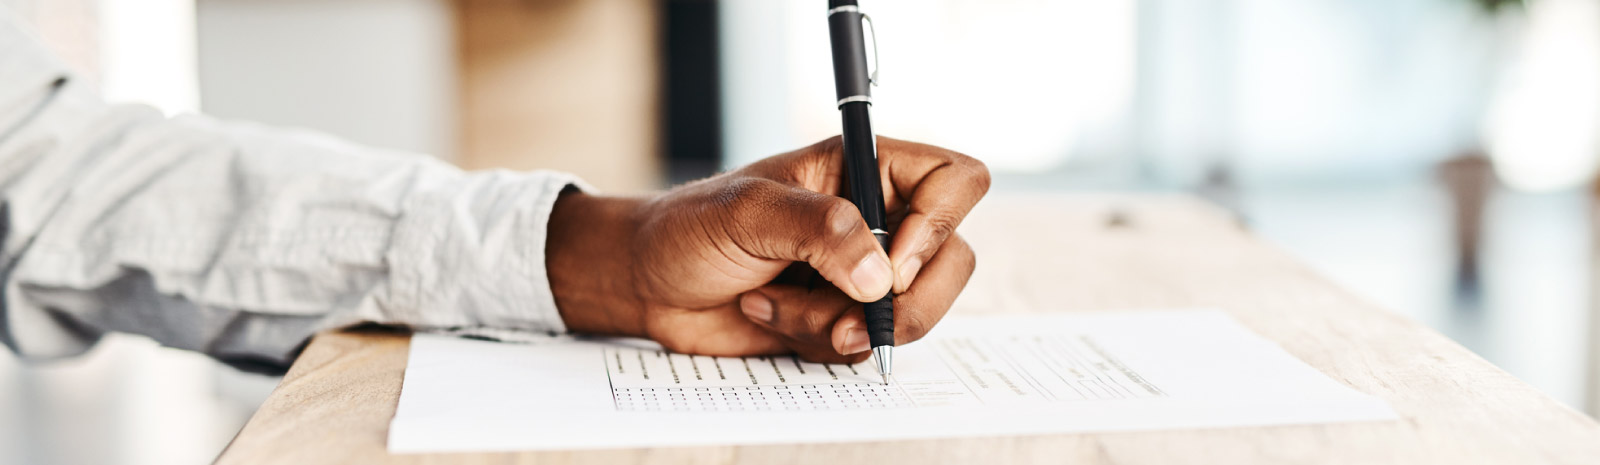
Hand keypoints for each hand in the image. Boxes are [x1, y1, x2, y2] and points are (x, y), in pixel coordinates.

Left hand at [548, 136, 988, 362]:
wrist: (648, 282)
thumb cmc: (689, 227)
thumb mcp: (748, 211)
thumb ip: (819, 229)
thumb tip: (879, 274)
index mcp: (863, 169)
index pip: (954, 181)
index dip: (939, 223)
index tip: (891, 260)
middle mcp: (875, 219)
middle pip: (952, 259)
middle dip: (906, 301)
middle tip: (852, 315)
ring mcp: (863, 273)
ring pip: (912, 313)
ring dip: (841, 324)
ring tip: (778, 305)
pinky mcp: (843, 319)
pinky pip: (867, 346)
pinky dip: (818, 342)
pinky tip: (770, 314)